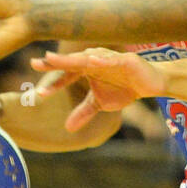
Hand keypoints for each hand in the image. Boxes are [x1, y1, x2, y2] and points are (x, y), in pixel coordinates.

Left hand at [32, 48, 165, 132]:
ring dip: (72, 59)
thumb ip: (84, 112)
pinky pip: (112, 60)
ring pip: (88, 58)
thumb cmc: (124, 88)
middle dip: (54, 63)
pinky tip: (92, 61)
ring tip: (55, 59)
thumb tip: (67, 129)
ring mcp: (109, 58)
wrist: (151, 83)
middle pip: (72, 62)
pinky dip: (103, 60)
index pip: (66, 75)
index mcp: (86, 68)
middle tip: (35, 63)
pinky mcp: (126, 60)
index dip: (54, 84)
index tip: (39, 94)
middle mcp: (94, 59)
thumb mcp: (100, 103)